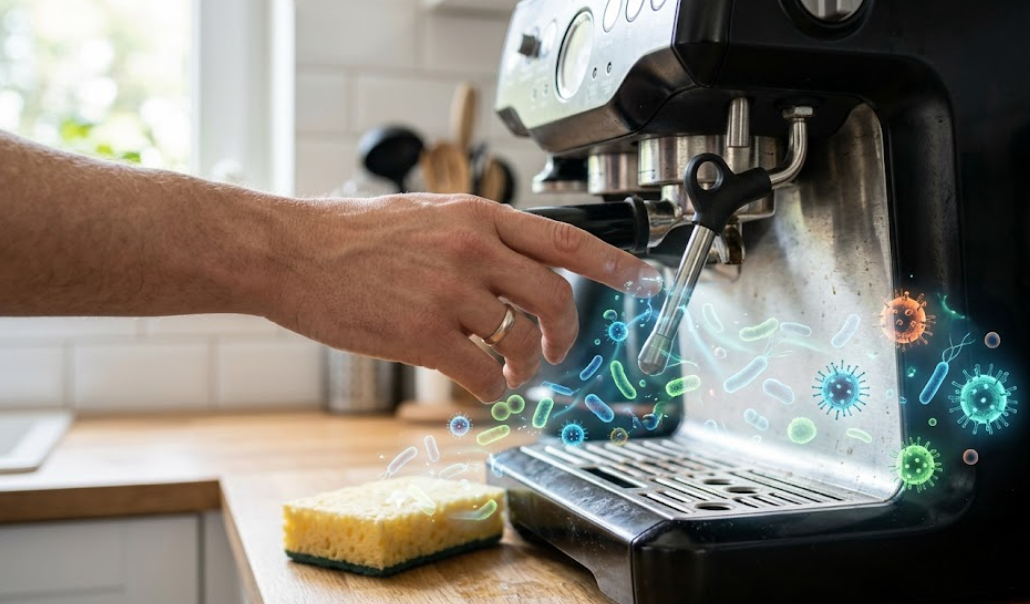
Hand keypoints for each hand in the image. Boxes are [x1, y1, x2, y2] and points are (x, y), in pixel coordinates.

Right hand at [265, 194, 661, 401]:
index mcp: (476, 216)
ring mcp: (449, 293)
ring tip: (511, 371)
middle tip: (557, 350)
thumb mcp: (425, 214)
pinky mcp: (423, 335)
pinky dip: (494, 388)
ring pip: (520, 341)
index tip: (646, 282)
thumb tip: (517, 267)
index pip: (566, 240)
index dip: (615, 264)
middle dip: (566, 333)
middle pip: (555, 297)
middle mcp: (472, 250)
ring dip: (525, 365)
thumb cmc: (350, 235)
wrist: (291, 252)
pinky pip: (485, 373)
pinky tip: (482, 385)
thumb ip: (475, 236)